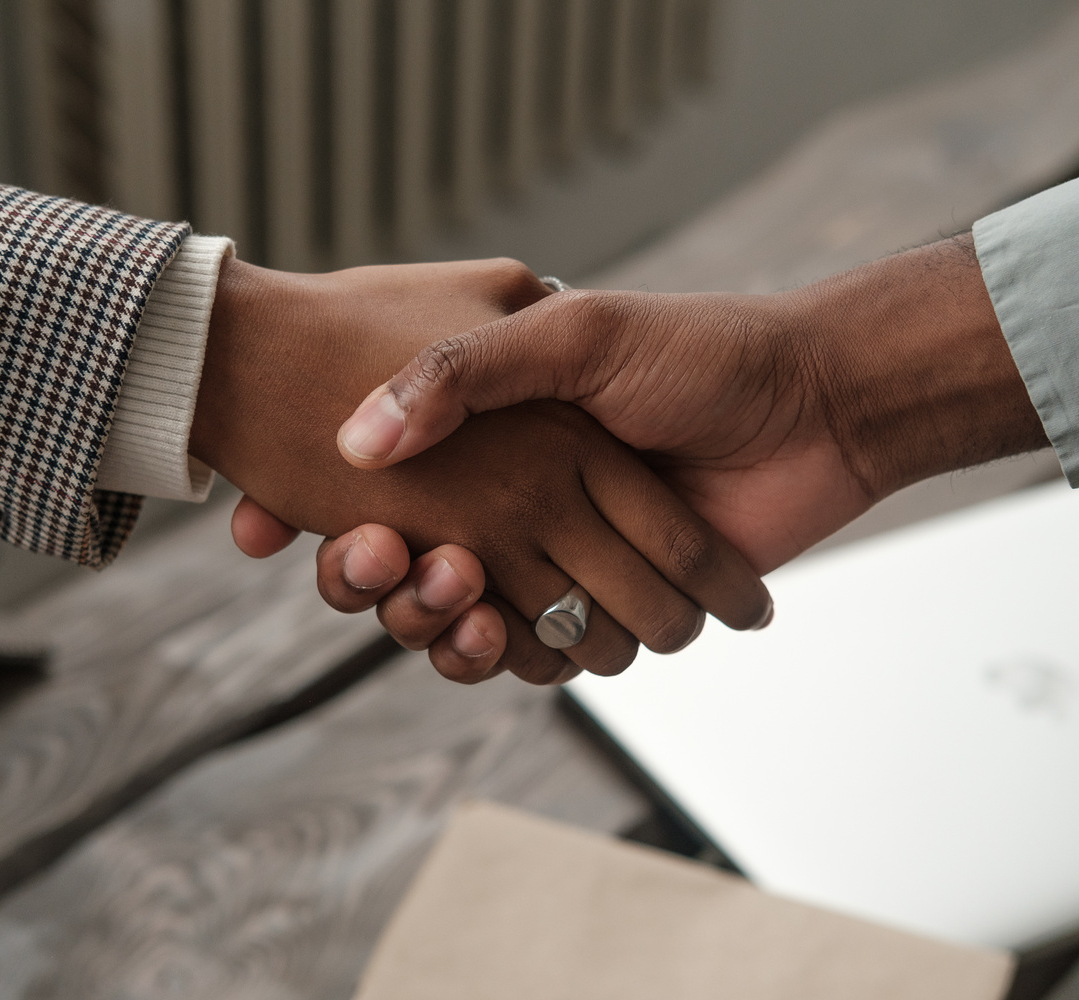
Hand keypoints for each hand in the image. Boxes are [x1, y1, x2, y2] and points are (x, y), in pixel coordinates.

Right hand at [193, 257, 770, 683]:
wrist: (814, 405)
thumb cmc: (696, 353)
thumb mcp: (572, 333)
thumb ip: (467, 372)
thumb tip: (358, 439)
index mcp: (495, 440)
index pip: (376, 492)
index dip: (320, 511)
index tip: (263, 524)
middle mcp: (514, 505)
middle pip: (403, 571)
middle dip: (370, 580)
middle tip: (367, 558)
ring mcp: (559, 563)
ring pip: (461, 624)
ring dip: (432, 624)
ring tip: (447, 596)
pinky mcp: (609, 614)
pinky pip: (535, 657)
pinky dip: (505, 655)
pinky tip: (490, 628)